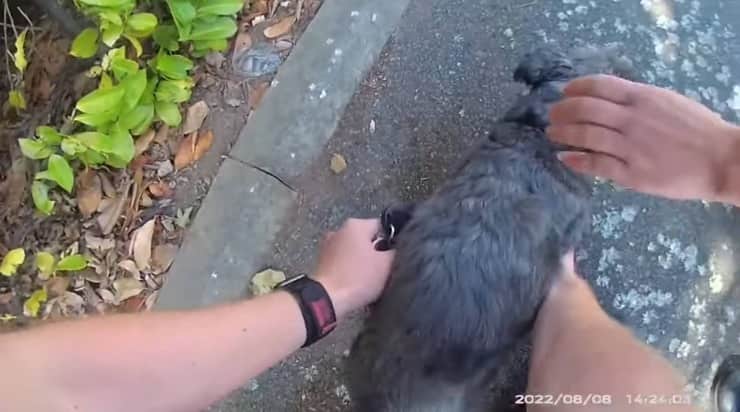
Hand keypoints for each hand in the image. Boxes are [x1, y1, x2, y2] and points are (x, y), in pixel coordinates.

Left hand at [313, 218, 394, 318]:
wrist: (327, 300)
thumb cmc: (358, 278)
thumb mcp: (387, 264)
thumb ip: (397, 250)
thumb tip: (398, 247)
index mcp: (355, 224)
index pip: (383, 226)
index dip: (394, 241)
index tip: (399, 256)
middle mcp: (339, 230)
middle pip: (368, 239)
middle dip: (378, 252)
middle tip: (388, 270)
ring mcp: (328, 246)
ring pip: (355, 252)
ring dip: (364, 263)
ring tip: (373, 280)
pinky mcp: (322, 263)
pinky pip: (343, 263)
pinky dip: (351, 271)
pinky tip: (358, 284)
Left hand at [548, 75, 739, 201]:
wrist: (721, 160)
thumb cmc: (697, 130)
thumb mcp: (667, 101)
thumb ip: (638, 100)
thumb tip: (608, 98)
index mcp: (642, 97)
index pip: (599, 85)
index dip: (575, 87)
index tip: (564, 92)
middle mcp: (632, 119)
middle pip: (584, 109)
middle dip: (562, 110)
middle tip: (552, 115)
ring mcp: (629, 146)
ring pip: (585, 136)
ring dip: (562, 133)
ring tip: (552, 134)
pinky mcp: (630, 173)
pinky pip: (595, 164)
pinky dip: (575, 159)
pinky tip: (564, 157)